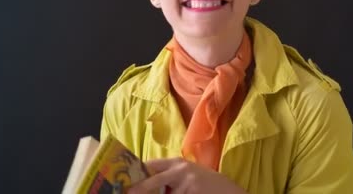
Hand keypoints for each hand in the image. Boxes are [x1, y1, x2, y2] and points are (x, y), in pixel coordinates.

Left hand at [128, 157, 246, 193]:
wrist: (228, 190)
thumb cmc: (202, 183)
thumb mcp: (186, 174)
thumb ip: (168, 175)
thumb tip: (142, 183)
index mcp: (176, 163)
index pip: (151, 165)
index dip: (137, 173)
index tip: (124, 180)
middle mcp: (181, 170)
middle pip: (153, 181)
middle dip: (139, 189)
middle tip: (127, 193)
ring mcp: (187, 184)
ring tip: (169, 192)